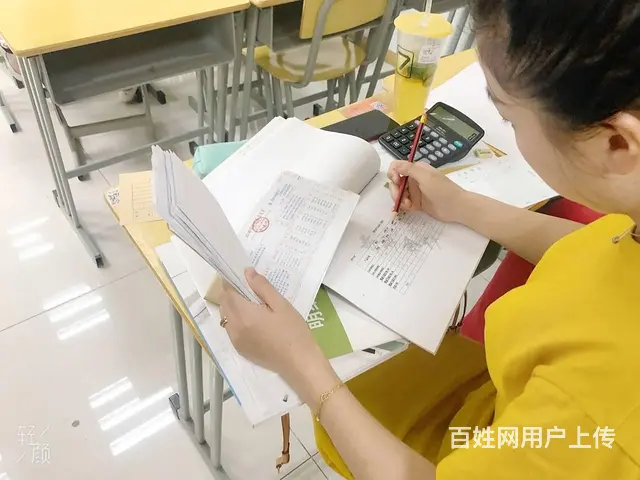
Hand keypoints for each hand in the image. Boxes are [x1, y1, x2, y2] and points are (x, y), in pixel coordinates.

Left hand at [220, 268, 338, 404]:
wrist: (299, 363)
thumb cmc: (293, 331)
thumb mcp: (281, 305)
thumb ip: (262, 287)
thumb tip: (247, 273)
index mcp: (244, 314)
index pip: (228, 292)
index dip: (231, 281)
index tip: (240, 274)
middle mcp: (234, 327)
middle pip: (224, 304)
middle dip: (231, 293)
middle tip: (248, 288)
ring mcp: (235, 340)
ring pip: (226, 317)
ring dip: (232, 307)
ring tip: (251, 303)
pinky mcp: (240, 349)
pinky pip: (231, 329)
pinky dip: (236, 320)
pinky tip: (252, 320)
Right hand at [387, 160, 469, 222]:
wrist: (456, 207)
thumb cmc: (442, 190)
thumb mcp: (425, 177)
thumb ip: (409, 169)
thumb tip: (394, 164)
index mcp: (416, 169)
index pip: (397, 167)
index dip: (393, 174)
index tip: (397, 182)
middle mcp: (414, 179)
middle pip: (395, 182)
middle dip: (395, 190)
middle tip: (399, 198)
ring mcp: (415, 192)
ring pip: (398, 194)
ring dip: (400, 200)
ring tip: (408, 205)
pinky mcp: (417, 203)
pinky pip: (404, 203)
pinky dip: (404, 206)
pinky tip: (410, 208)